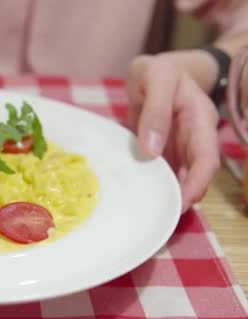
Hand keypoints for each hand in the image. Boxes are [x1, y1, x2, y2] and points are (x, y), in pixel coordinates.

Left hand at [126, 54, 220, 211]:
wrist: (155, 69)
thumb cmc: (157, 70)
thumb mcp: (155, 77)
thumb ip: (155, 110)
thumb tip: (152, 150)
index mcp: (200, 120)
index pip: (207, 159)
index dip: (196, 185)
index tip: (179, 204)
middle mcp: (195, 137)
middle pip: (197, 176)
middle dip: (183, 199)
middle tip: (159, 218)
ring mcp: (181, 146)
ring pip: (182, 178)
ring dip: (169, 195)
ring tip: (149, 214)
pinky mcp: (166, 151)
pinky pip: (165, 173)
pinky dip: (156, 186)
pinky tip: (142, 198)